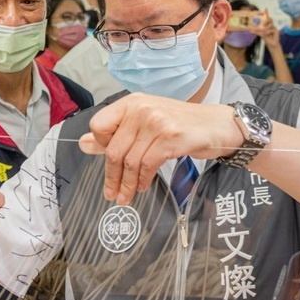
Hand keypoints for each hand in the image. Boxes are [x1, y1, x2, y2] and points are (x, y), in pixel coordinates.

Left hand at [77, 95, 243, 204]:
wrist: (216, 125)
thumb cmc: (179, 125)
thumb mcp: (144, 124)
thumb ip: (114, 134)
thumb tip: (82, 143)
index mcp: (131, 102)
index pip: (99, 125)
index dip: (101, 147)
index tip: (110, 162)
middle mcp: (141, 109)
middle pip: (113, 149)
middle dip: (112, 177)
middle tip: (112, 194)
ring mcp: (156, 122)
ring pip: (130, 161)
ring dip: (127, 184)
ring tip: (127, 196)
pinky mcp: (170, 137)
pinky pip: (147, 165)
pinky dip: (143, 180)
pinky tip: (143, 186)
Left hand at [252, 11, 280, 48]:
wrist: (271, 44)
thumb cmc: (267, 38)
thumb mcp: (260, 34)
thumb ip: (256, 31)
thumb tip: (250, 30)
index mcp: (267, 24)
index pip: (267, 17)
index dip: (266, 13)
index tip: (265, 9)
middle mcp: (271, 25)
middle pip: (270, 19)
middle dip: (266, 20)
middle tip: (263, 24)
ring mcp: (274, 27)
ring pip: (270, 25)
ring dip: (266, 28)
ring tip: (263, 32)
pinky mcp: (276, 31)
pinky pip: (271, 29)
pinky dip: (267, 32)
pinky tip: (266, 34)